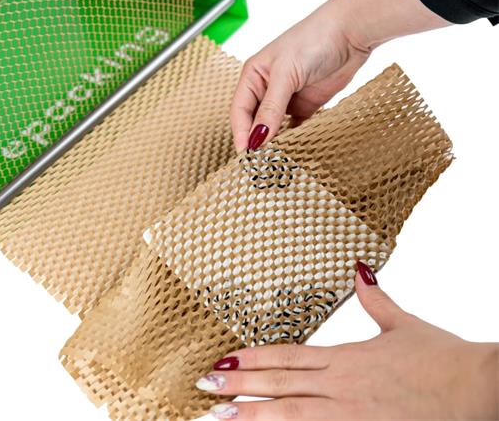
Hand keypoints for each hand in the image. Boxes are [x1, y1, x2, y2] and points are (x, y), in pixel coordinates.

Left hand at [196, 262, 498, 419]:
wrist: (477, 387)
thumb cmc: (442, 358)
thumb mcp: (402, 325)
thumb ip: (376, 299)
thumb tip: (360, 269)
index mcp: (345, 357)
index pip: (286, 356)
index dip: (251, 358)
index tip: (222, 359)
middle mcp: (340, 385)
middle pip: (279, 383)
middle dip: (238, 384)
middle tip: (203, 385)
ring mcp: (349, 412)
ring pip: (290, 413)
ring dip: (252, 413)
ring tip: (219, 414)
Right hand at [231, 0, 451, 150]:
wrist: (351, 33)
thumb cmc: (314, 40)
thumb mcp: (286, 74)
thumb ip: (271, 108)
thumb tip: (258, 138)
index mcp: (253, 76)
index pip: (240, 111)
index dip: (241, 133)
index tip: (245, 154)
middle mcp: (266, 88)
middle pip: (254, 122)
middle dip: (255, 141)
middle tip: (259, 163)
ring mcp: (286, 98)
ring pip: (273, 128)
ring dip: (273, 143)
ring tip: (274, 162)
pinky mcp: (307, 106)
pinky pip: (295, 129)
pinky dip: (293, 140)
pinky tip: (293, 152)